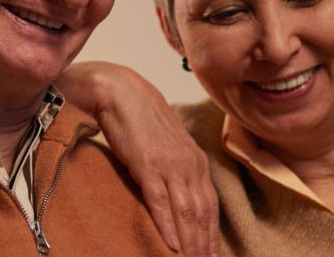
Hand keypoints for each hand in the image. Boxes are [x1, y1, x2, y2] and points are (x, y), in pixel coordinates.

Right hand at [58, 62, 219, 256]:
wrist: (120, 92)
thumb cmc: (139, 121)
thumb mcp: (164, 149)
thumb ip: (174, 172)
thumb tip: (176, 199)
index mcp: (196, 162)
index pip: (210, 207)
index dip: (213, 236)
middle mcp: (189, 165)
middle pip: (203, 215)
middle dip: (205, 246)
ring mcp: (170, 165)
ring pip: (187, 213)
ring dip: (191, 244)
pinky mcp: (148, 165)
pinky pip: (161, 201)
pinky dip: (168, 226)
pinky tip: (173, 245)